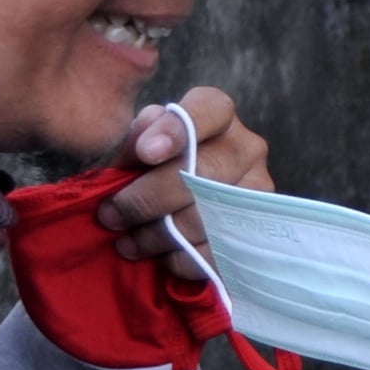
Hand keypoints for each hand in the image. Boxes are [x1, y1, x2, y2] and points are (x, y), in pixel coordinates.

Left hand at [96, 87, 270, 290]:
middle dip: (148, 199)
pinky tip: (161, 259)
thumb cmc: (153, 169)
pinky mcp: (257, 231)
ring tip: (128, 243)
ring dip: (158, 235)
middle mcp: (247, 148)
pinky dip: (184, 260)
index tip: (145, 153)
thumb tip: (144, 141)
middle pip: (203, 172)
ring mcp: (258, 191)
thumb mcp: (139, 146)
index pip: (208, 109)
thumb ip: (136, 139)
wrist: (184, 208)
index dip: (176, 130)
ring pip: (208, 216)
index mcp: (218, 115)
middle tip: (111, 216)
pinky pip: (220, 251)